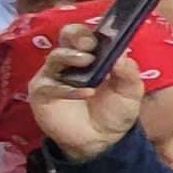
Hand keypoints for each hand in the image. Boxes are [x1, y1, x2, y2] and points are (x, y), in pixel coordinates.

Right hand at [28, 21, 147, 158]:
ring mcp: (53, 75)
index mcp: (90, 55)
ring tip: (88, 62)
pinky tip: (87, 93)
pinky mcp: (42, 93)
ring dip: (71, 56)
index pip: (83, 33)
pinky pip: (50, 86)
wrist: (101, 141)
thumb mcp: (130, 92)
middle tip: (90, 45)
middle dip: (77, 35)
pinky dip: (69, 89)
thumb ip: (129, 73)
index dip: (90, 31)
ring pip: (55, 56)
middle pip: (65, 36)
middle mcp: (69, 61)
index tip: (102, 36)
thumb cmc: (114, 111)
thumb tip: (123, 54)